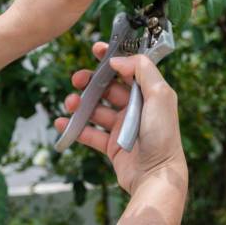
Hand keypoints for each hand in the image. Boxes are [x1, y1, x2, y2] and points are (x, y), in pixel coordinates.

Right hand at [54, 43, 187, 194]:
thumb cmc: (163, 135)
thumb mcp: (160, 95)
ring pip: (96, 109)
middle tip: (77, 79)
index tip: (97, 49)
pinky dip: (75, 127)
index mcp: (150, 93)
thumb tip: (118, 59)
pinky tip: (63, 122)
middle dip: (91, 81)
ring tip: (70, 102)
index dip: (113, 58)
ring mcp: (123, 126)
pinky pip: (90, 133)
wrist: (156, 174)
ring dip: (81, 103)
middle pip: (108, 88)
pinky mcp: (112, 145)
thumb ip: (142, 71)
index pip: (129, 69)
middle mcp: (136, 108)